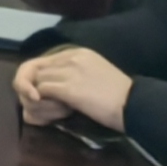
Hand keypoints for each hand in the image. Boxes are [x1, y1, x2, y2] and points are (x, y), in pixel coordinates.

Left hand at [12, 46, 134, 130]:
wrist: (134, 105)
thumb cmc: (117, 96)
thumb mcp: (92, 76)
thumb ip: (71, 75)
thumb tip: (48, 88)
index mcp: (78, 52)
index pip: (44, 61)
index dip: (37, 78)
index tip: (40, 95)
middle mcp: (71, 57)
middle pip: (36, 69)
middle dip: (32, 89)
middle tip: (39, 106)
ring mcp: (70, 71)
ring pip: (36, 81)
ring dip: (36, 99)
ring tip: (46, 112)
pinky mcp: (69, 88)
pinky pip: (41, 91)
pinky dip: (41, 103)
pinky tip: (51, 113)